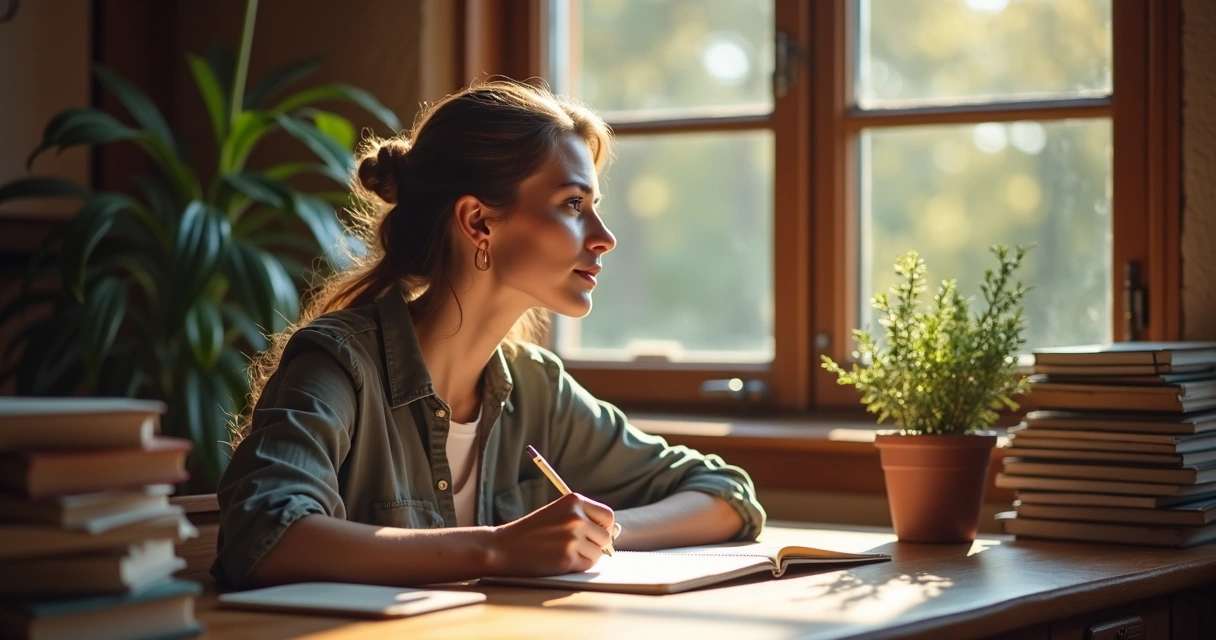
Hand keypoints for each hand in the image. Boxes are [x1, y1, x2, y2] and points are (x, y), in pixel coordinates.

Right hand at [484, 492, 614, 576]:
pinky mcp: (567, 557)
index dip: (603, 527)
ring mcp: (572, 537)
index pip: (608, 516)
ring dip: (585, 556)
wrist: (503, 547)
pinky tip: (558, 560)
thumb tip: (615, 533)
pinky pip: (587, 565)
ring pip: (598, 553)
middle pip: (606, 536)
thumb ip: (584, 519)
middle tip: (573, 545)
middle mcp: (575, 517)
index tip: (592, 534)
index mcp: (574, 500)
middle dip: (594, 544)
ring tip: (562, 551)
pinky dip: (577, 566)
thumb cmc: (531, 532)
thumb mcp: (558, 514)